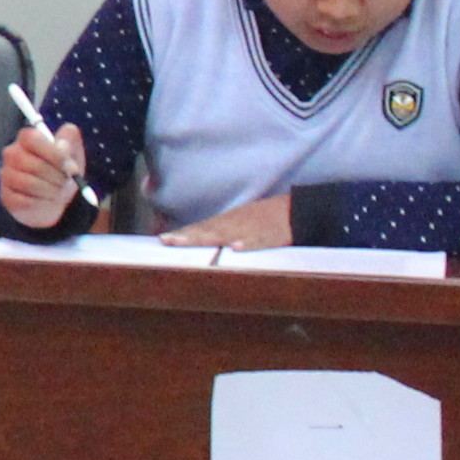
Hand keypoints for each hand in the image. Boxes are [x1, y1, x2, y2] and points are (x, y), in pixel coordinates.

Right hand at [0, 116, 85, 228]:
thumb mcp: (72, 153)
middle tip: (67, 181)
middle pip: (33, 164)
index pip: (30, 138)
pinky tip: (48, 200)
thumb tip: (68, 131)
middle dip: (56, 176)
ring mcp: (7, 176)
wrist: (53, 199)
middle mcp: (11, 155)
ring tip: (59, 191)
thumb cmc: (61, 172)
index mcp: (26, 140)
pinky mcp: (7, 197)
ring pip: (29, 184)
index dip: (53, 153)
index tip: (71, 166)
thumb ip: (70, 138)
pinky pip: (25, 201)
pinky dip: (42, 203)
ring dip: (51, 190)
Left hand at [161, 192, 294, 254]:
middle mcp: (236, 224)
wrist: (296, 210)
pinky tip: (236, 249)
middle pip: (209, 231)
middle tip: (168, 241)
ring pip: (228, 234)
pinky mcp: (271, 236)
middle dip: (188, 236)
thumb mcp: (238, 223)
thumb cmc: (264, 220)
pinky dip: (248, 244)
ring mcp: (252, 229)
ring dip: (210, 238)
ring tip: (193, 243)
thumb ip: (218, 233)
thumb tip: (194, 240)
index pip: (201, 228)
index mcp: (228, 222)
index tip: (163, 239)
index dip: (183, 234)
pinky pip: (259, 241)